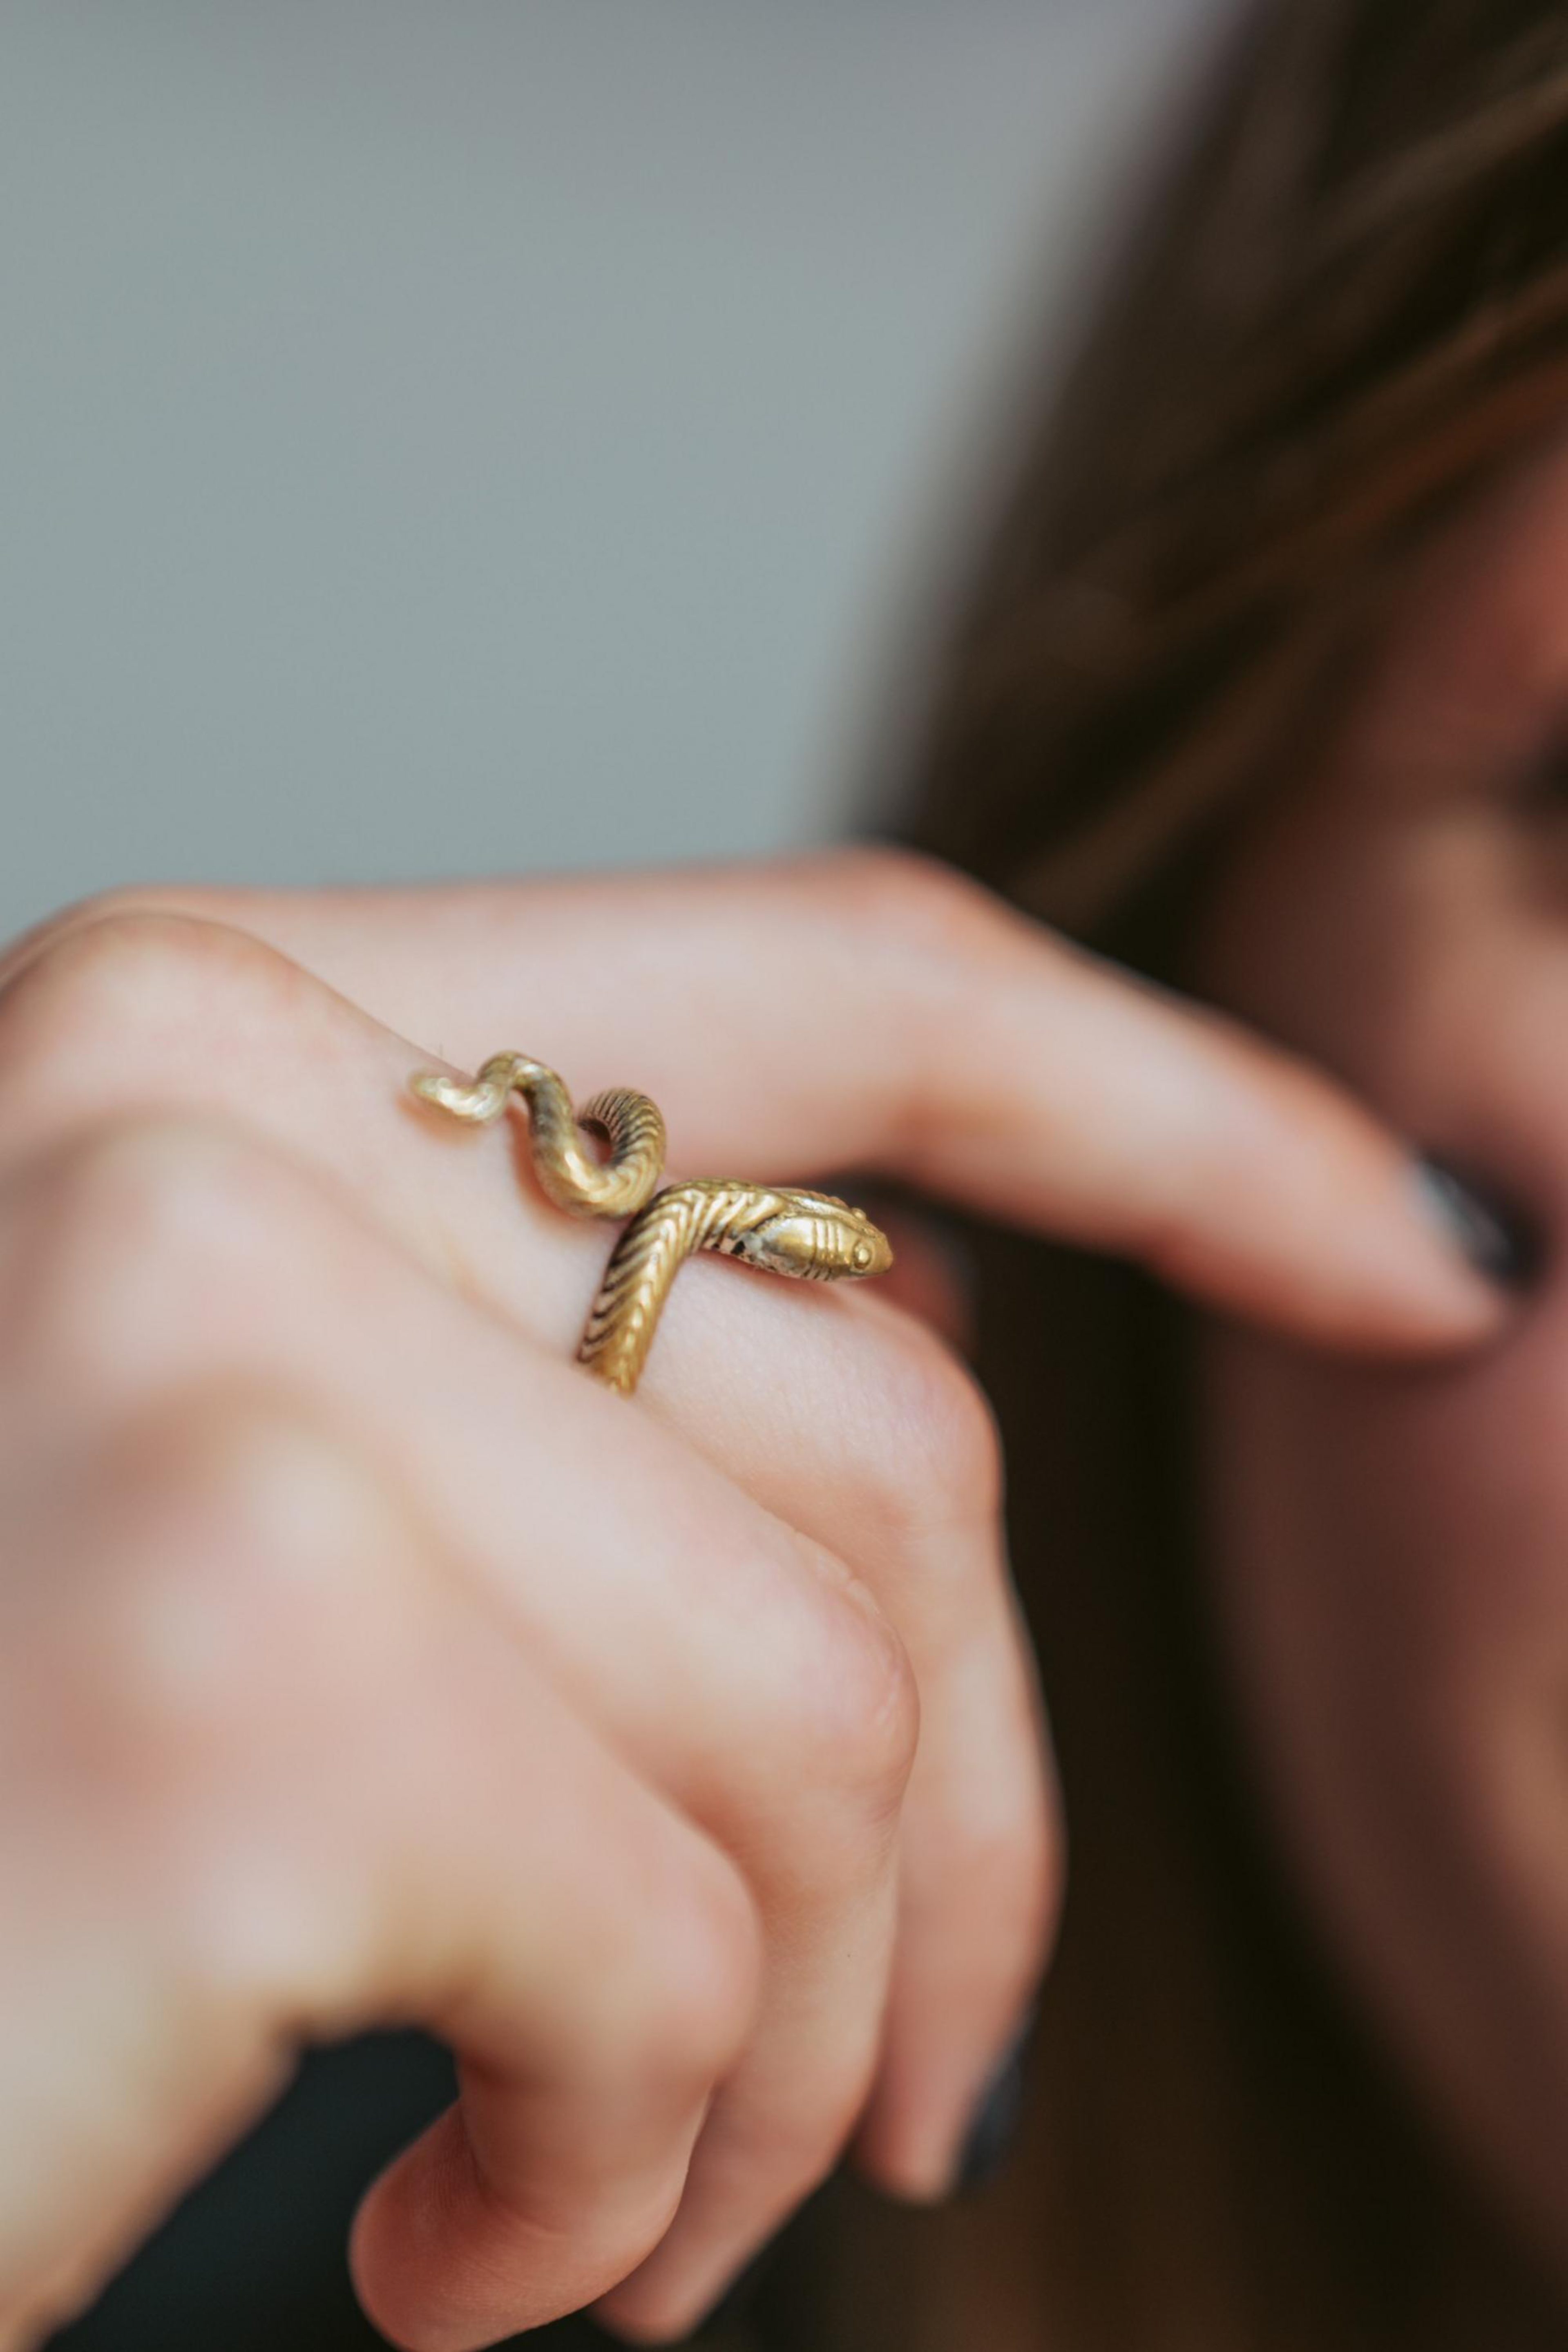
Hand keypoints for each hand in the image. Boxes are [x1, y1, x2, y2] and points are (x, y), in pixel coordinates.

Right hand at [0, 850, 1497, 2349]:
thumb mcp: (243, 1506)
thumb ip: (554, 1405)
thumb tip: (903, 1425)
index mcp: (210, 1046)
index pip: (835, 984)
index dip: (1169, 1106)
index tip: (1403, 1249)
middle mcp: (188, 1118)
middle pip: (886, 1442)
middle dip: (973, 1815)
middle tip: (884, 2093)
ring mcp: (197, 1357)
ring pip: (831, 1710)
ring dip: (783, 2041)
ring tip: (604, 2193)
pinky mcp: (238, 1653)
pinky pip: (685, 1937)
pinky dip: (624, 2166)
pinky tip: (444, 2245)